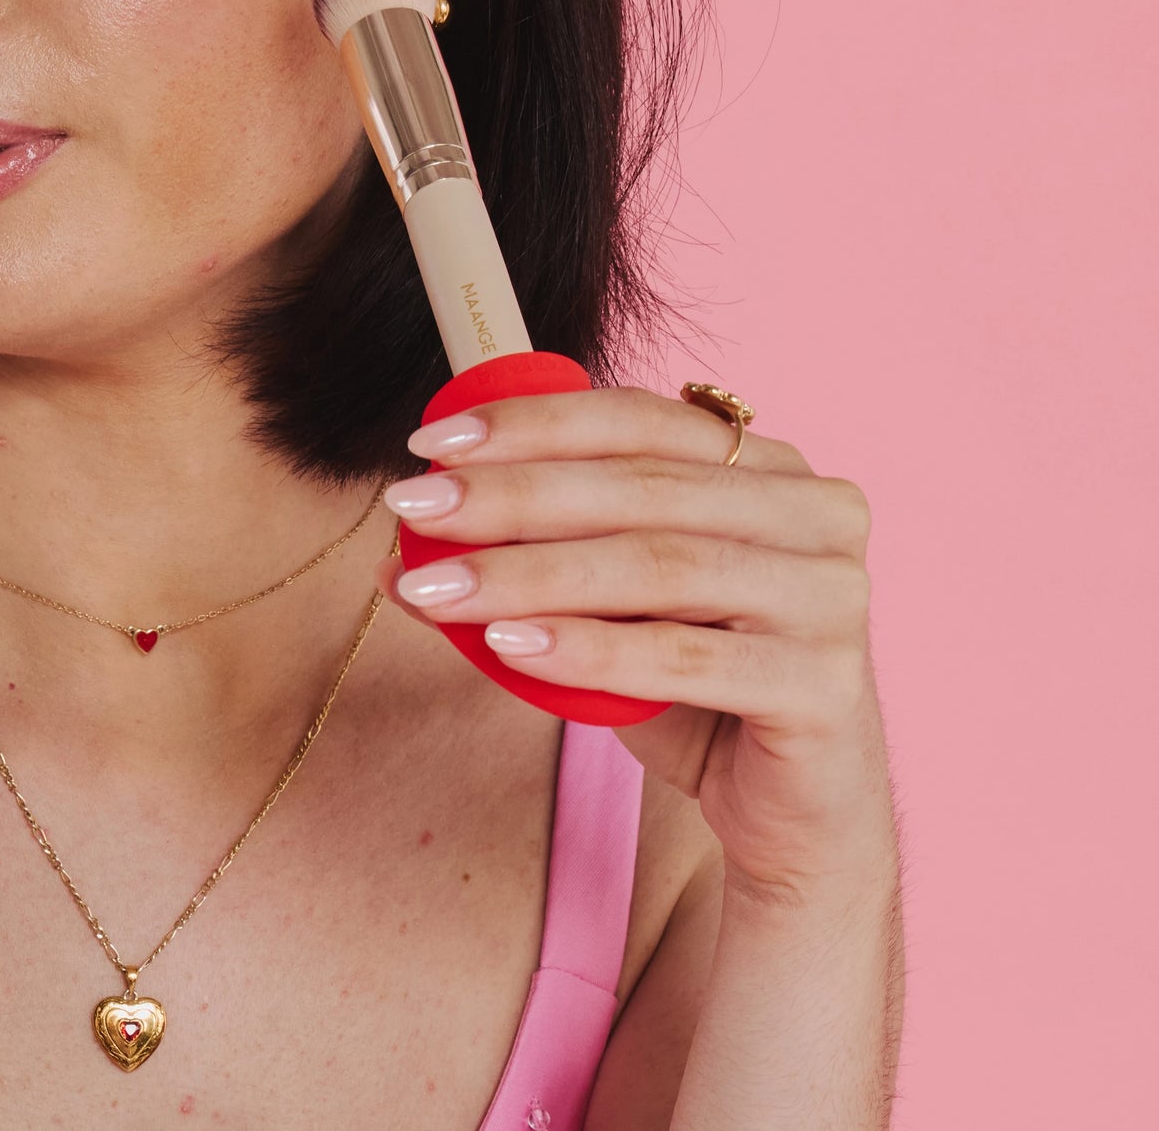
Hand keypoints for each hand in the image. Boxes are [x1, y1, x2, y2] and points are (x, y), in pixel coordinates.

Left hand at [374, 388, 894, 903]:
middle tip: (413, 507)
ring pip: (655, 567)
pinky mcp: (828, 687)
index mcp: (767, 466)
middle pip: (638, 488)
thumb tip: (403, 547)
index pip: (636, 419)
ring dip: (529, 573)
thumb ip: (531, 562)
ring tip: (439, 586)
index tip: (430, 441)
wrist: (796, 816)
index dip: (529, 423)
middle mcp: (816, 514)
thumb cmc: (695, 689)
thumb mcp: (608, 609)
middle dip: (510, 494)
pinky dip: (587, 649)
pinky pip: (684, 657)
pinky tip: (509, 645)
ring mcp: (833, 597)